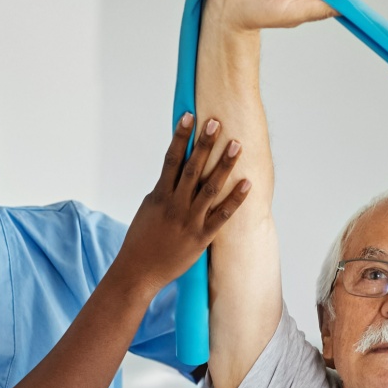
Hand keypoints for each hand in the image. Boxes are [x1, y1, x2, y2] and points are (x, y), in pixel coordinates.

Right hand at [115, 114, 249, 290]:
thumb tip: (176, 174)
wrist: (139, 272)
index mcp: (160, 195)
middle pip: (192, 168)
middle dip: (204, 144)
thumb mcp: (148, 209)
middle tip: (216, 122)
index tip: (188, 116)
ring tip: (237, 145)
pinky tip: (247, 184)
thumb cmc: (141, 240)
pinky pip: (222, 215)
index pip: (171, 159)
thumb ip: (164, 191)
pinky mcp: (202, 237)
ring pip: (210, 188)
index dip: (180, 136)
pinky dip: (236, 199)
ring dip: (224, 165)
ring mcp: (190, 221)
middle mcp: (175, 205)